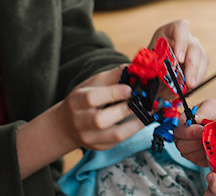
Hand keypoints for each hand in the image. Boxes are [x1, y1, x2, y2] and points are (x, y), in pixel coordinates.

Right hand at [17, 64, 143, 178]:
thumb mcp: (92, 84)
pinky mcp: (100, 147)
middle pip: (100, 120)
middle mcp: (80, 122)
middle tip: (142, 100)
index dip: (112, 93)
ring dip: (136, 123)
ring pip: (114, 135)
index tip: (129, 89)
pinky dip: (135, 130)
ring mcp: (89, 138)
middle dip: (124, 109)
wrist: (66, 126)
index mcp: (76, 102)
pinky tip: (144, 120)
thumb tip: (134, 68)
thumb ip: (113, 76)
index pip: (91, 98)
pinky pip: (120, 141)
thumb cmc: (82, 100)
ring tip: (149, 111)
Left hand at [149, 19, 208, 87]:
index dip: (182, 41)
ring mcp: (192, 46)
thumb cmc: (151, 67)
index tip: (179, 59)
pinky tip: (192, 85)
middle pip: (193, 45)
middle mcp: (182, 37)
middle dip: (192, 65)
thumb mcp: (150, 66)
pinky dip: (199, 76)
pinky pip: (203, 65)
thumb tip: (169, 80)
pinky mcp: (199, 57)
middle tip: (188, 81)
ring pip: (201, 55)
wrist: (154, 74)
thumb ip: (158, 71)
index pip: (180, 27)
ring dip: (196, 73)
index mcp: (168, 32)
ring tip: (190, 86)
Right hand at [174, 99, 215, 166]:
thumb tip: (195, 118)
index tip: (201, 129)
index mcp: (184, 122)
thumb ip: (203, 111)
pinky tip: (214, 148)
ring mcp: (190, 149)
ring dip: (202, 148)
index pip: (178, 129)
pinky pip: (198, 161)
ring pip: (189, 154)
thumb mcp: (212, 106)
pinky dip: (207, 155)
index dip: (188, 131)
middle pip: (181, 144)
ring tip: (213, 141)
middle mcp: (184, 136)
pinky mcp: (198, 159)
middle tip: (209, 136)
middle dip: (196, 141)